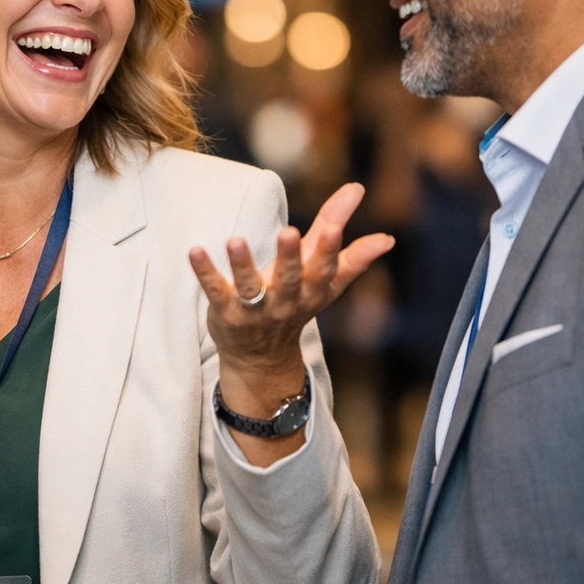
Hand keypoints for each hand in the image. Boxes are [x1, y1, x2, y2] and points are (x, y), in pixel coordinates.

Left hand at [189, 183, 392, 460]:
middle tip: (289, 232)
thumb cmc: (296, 306)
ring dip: (243, 264)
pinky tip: (195, 250)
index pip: (324, 269)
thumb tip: (388, 239)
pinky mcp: (225, 312)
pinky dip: (205, 271)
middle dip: (290, 257)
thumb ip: (351, 254)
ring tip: (235, 241)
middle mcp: (286, 301)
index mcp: (312, 291)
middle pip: (290, 278)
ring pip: (250, 288)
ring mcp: (254, 310)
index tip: (334, 225)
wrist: (261, 358)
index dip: (329, 249)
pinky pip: (214, 290)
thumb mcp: (324, 283)